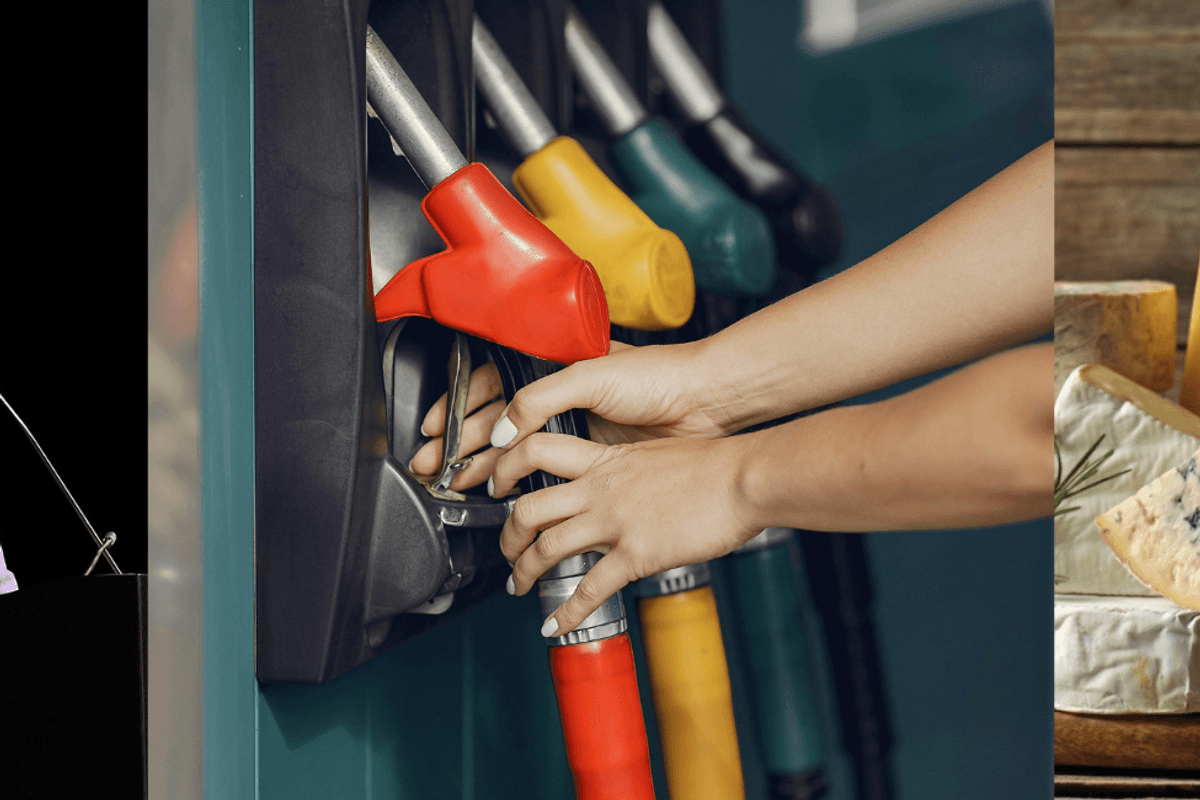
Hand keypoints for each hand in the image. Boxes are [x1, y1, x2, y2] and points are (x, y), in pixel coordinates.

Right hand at [409, 340, 729, 489]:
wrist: (705, 403)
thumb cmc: (658, 376)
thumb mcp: (590, 375)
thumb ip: (540, 400)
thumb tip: (503, 432)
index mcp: (553, 365)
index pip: (491, 383)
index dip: (459, 406)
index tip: (435, 428)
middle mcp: (560, 397)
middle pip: (496, 420)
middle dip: (460, 442)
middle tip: (434, 466)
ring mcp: (575, 428)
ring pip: (516, 450)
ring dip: (483, 466)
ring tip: (458, 484)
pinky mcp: (593, 459)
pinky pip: (545, 472)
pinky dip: (520, 484)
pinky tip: (503, 495)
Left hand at [491, 432, 762, 636]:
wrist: (745, 478)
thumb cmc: (717, 465)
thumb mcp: (659, 453)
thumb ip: (631, 469)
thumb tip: (626, 485)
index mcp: (605, 460)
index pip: (537, 450)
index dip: (507, 467)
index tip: (499, 486)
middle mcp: (600, 488)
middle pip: (528, 508)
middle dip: (508, 536)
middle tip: (507, 551)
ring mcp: (614, 521)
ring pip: (546, 547)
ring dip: (523, 572)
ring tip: (518, 587)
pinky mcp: (636, 554)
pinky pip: (588, 589)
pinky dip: (566, 613)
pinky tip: (554, 626)